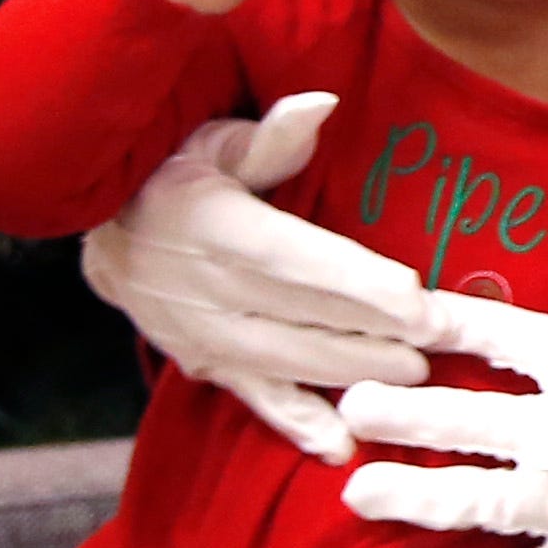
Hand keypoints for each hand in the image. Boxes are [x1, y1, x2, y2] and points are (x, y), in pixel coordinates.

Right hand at [73, 95, 432, 464]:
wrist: (103, 225)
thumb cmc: (175, 170)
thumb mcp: (215, 141)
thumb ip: (274, 134)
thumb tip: (323, 101)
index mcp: (213, 226)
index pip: (294, 258)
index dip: (356, 281)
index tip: (414, 297)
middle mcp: (204, 286)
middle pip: (303, 316)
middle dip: (377, 331)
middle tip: (444, 341)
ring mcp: (201, 332)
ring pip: (287, 361)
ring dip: (353, 372)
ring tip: (417, 379)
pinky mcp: (203, 362)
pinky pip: (253, 398)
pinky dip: (296, 424)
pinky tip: (341, 446)